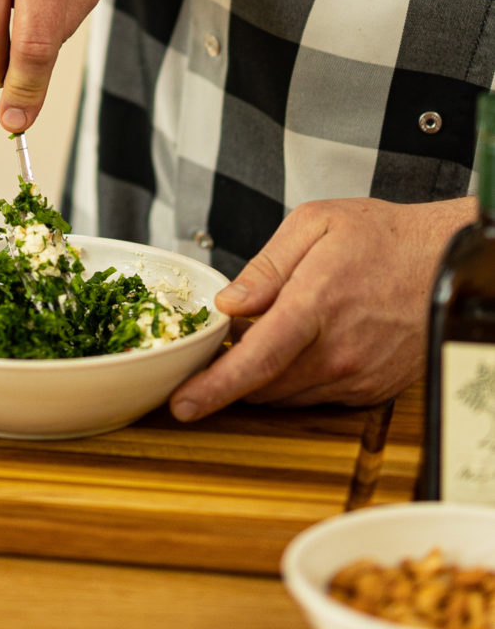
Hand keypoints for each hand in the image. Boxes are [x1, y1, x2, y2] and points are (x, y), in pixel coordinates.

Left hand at [170, 196, 475, 417]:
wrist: (448, 262)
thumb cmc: (385, 238)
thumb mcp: (316, 224)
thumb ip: (266, 265)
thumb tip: (229, 303)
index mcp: (316, 305)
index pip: (256, 360)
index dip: (214, 387)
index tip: (182, 404)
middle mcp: (337, 351)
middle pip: (262, 385)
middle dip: (231, 374)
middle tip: (223, 345)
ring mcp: (356, 376)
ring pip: (286, 395)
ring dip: (263, 376)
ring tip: (269, 335)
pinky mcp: (370, 390)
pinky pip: (315, 397)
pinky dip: (295, 379)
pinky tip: (301, 346)